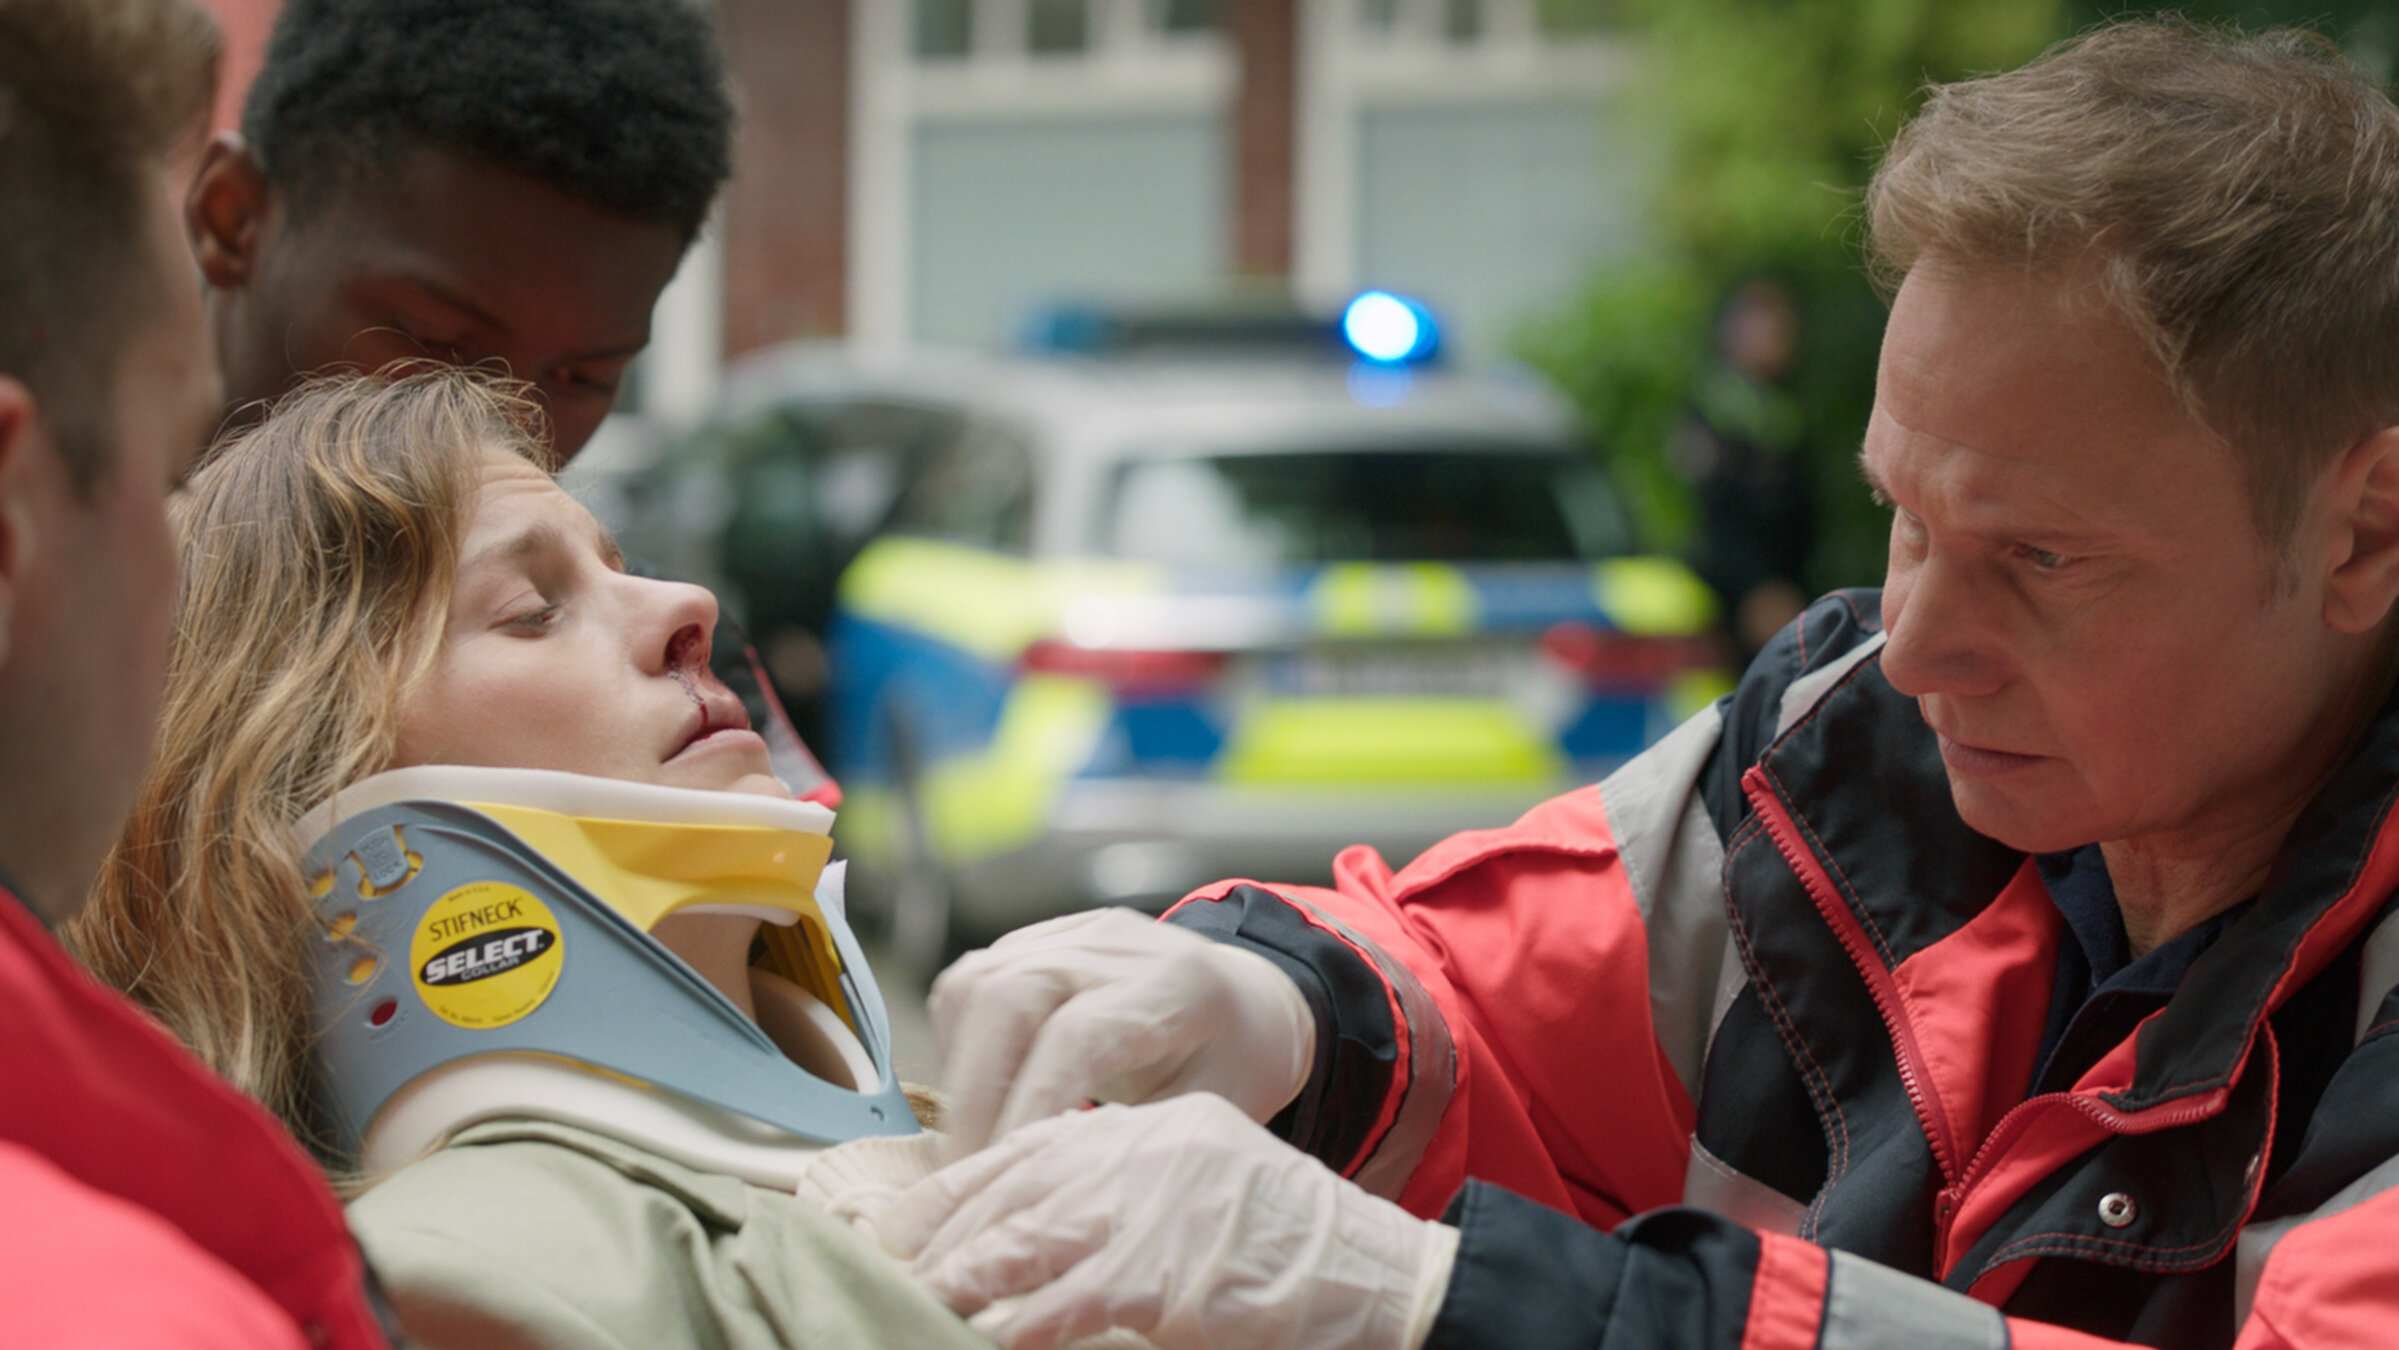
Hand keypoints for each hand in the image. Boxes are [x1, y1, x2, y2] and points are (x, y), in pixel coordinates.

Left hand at [880, 1095, 1457, 1349]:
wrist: (1383, 1280)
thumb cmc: (1297, 1256)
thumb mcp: (1206, 1195)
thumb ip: (1130, 1203)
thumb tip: (1039, 1250)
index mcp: (1154, 1128)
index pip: (1031, 1145)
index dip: (960, 1187)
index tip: (907, 1220)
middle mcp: (1144, 1150)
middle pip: (1010, 1186)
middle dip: (941, 1233)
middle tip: (885, 1266)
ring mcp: (1150, 1207)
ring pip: (1019, 1240)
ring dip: (957, 1281)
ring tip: (910, 1303)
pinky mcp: (1158, 1273)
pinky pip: (1058, 1304)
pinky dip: (1009, 1327)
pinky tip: (976, 1339)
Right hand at [929, 908, 1313, 1154]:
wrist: (1245, 1000)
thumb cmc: (1233, 1066)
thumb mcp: (1210, 1114)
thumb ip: (1135, 1144)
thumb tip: (1050, 1195)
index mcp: (1175, 986)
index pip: (1076, 1037)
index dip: (1028, 1109)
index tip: (1002, 1177)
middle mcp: (1115, 944)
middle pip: (1007, 996)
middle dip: (973, 1095)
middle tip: (965, 1174)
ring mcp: (1069, 934)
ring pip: (974, 985)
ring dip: (959, 1069)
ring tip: (971, 1139)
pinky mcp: (1034, 940)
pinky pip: (969, 984)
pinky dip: (960, 1044)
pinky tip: (981, 1094)